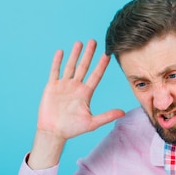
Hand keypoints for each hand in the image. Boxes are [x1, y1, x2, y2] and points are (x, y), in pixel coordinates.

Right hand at [28, 40, 124, 168]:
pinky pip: (55, 72)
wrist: (53, 132)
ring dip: (75, 55)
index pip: (96, 75)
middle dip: (89, 54)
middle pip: (84, 67)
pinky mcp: (52, 87)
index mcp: (86, 93)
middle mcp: (76, 87)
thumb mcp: (92, 123)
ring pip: (70, 66)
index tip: (107, 54)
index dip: (101, 65)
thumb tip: (123, 113)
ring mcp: (64, 85)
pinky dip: (57, 62)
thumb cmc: (72, 129)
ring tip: (79, 43)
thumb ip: (107, 116)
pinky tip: (61, 52)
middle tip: (94, 41)